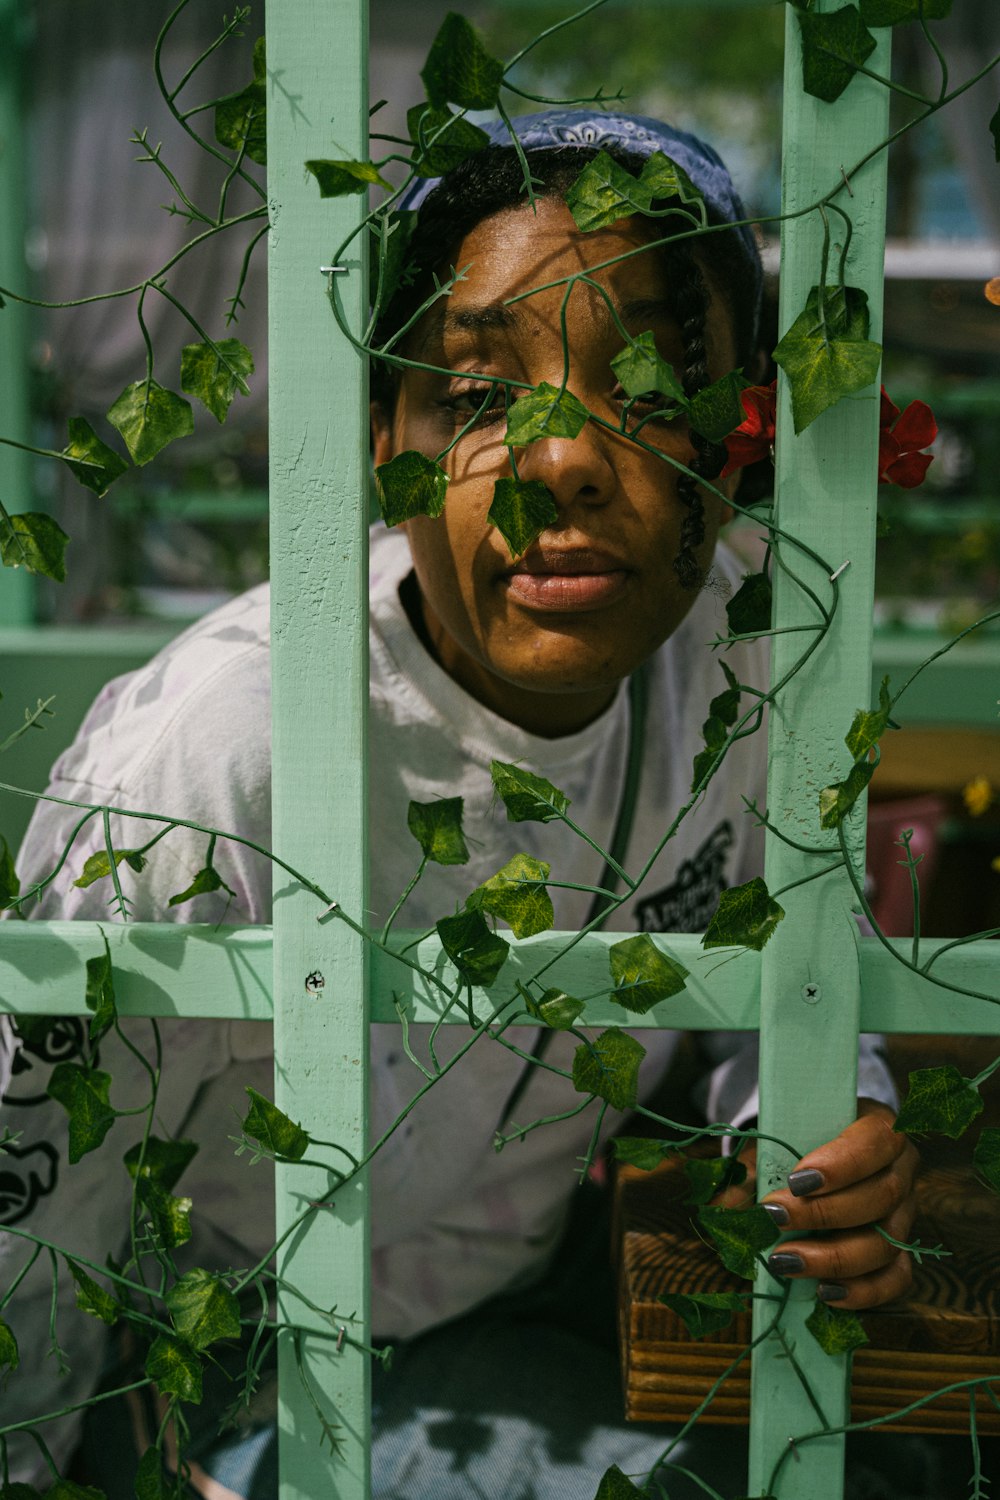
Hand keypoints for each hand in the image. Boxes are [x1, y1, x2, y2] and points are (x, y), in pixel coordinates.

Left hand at [716, 1099, 919, 1309]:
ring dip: (833, 1258)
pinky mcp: (900, 1252)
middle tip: (775, 1217)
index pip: (875, 1143)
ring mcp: (905, 1215)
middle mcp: (901, 1170)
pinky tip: (823, 1292)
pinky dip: (861, 1291)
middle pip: (882, 1196)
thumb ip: (753, 1170)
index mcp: (880, 1128)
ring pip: (887, 1243)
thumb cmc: (800, 1143)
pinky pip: (895, 1280)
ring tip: (785, 1261)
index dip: (841, 1165)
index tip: (797, 1181)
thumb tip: (722, 1208)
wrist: (821, 1160)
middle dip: (825, 1213)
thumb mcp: (777, 1142)